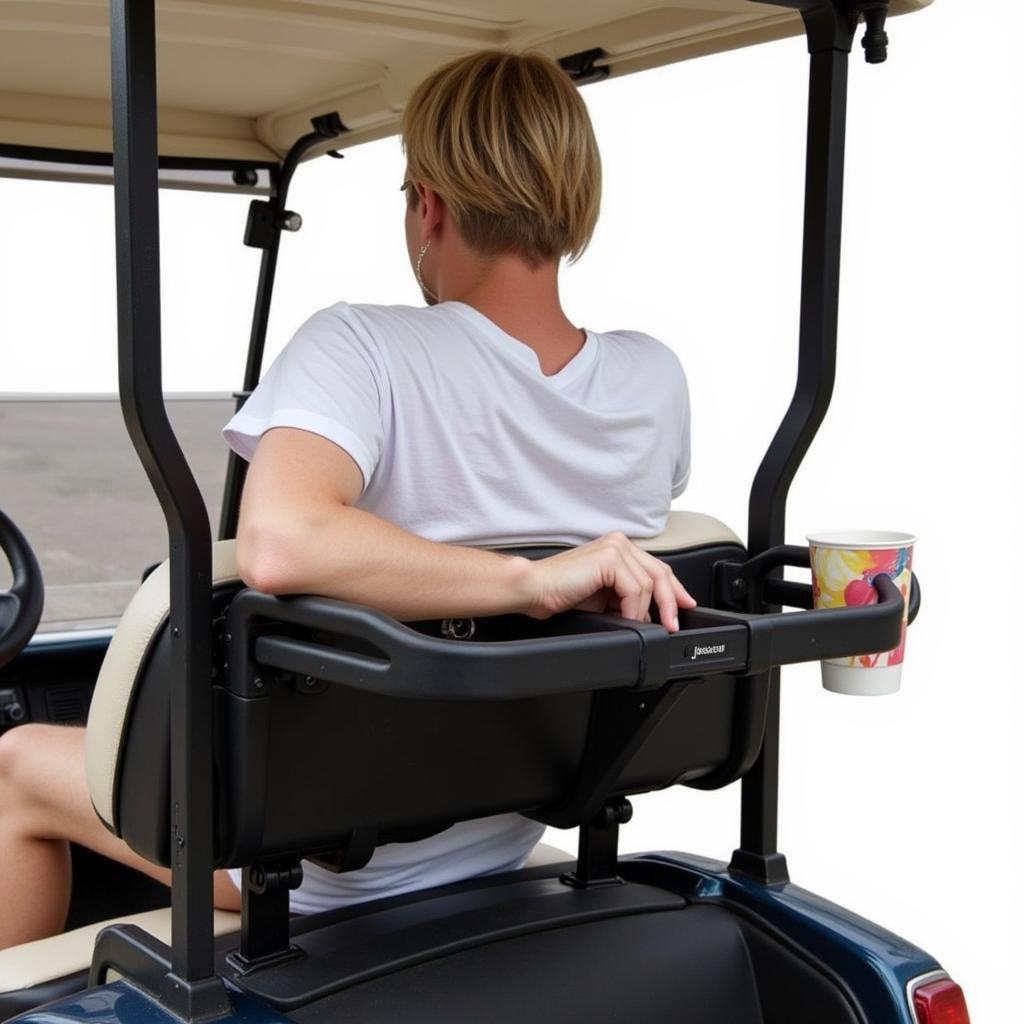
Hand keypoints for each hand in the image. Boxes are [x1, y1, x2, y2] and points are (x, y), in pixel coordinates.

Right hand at [520, 532, 696, 631]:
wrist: (534, 589)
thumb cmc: (560, 593)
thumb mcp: (604, 596)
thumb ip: (627, 597)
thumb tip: (652, 614)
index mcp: (618, 548)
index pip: (656, 567)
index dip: (674, 589)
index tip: (684, 607)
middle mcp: (619, 543)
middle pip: (660, 573)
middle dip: (671, 602)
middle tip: (673, 625)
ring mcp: (615, 547)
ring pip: (649, 584)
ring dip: (646, 611)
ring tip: (640, 625)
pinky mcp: (609, 558)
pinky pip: (635, 589)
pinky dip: (634, 609)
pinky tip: (626, 618)